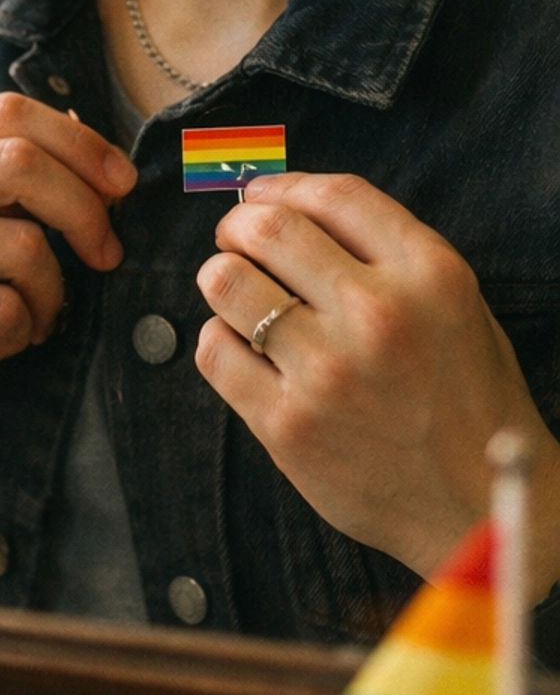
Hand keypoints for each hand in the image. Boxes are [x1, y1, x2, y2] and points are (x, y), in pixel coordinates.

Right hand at [0, 91, 134, 449]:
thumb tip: (97, 151)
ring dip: (51, 293)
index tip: (122, 185)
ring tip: (33, 315)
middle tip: (106, 253)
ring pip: (23, 248)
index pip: (9, 112)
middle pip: (22, 163)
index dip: (80, 143)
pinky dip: (20, 331)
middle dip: (85, 210)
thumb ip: (2, 173)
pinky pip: (2, 308)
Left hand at [195, 171, 559, 580]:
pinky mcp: (287, 424)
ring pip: (226, 283)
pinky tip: (243, 351)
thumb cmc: (468, 403)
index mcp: (430, 274)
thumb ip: (390, 255)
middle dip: (238, 226)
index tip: (263, 196)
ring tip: (236, 294)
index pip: (333, 196)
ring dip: (221, 278)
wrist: (480, 508)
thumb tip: (294, 208)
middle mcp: (378, 314)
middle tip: (235, 242)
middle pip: (268, 228)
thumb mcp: (458, 308)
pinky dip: (219, 341)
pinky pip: (214, 351)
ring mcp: (328, 370)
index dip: (283, 186)